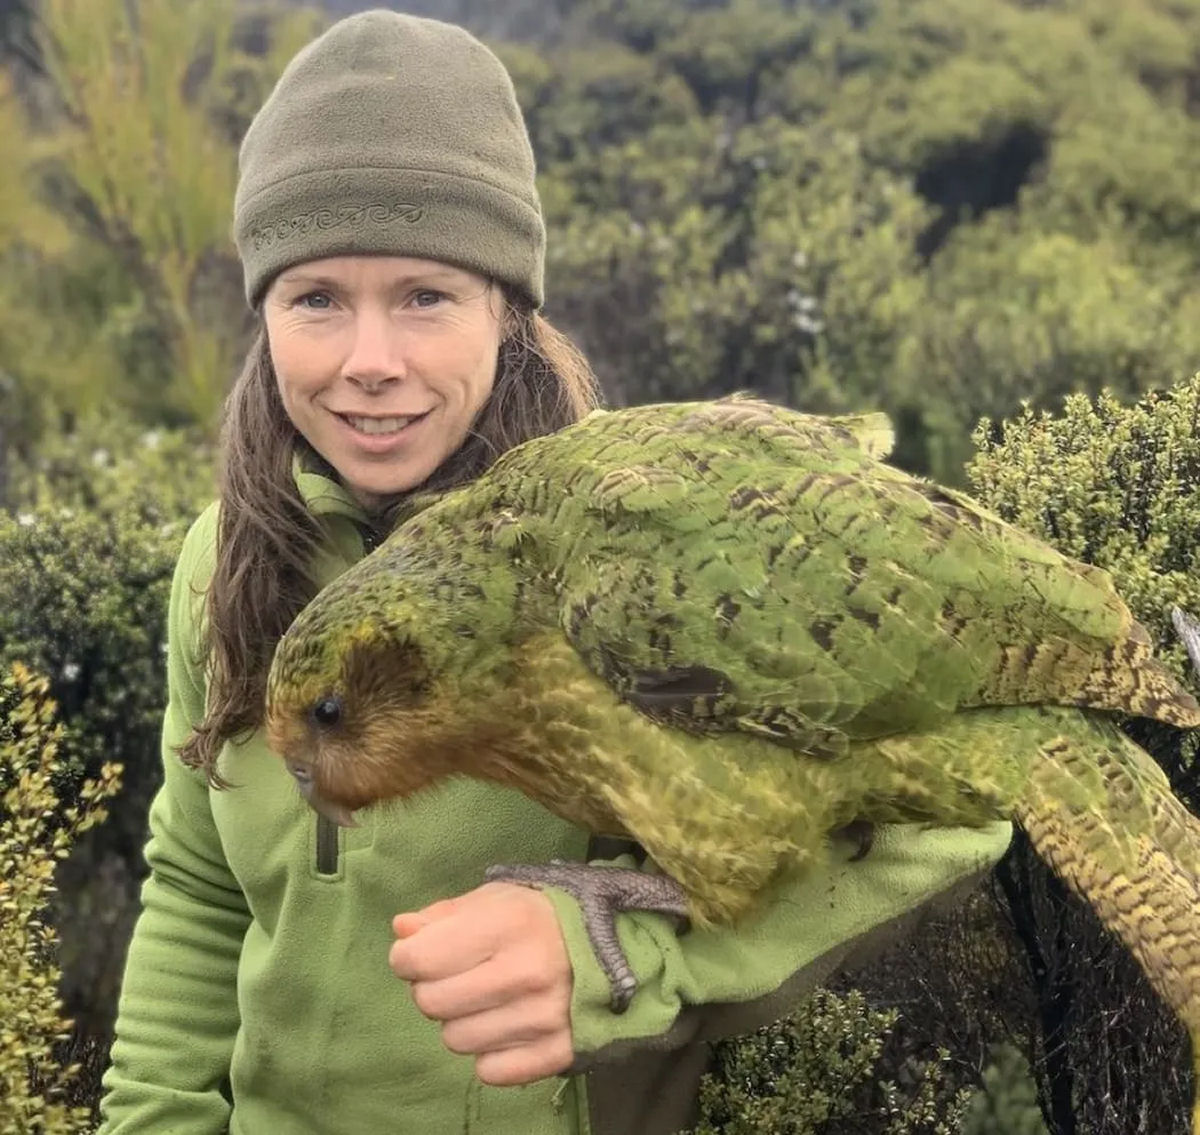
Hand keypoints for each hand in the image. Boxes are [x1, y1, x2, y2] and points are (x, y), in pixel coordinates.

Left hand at [389, 881, 574, 1085]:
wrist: (620, 948)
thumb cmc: (543, 918)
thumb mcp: (496, 900)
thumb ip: (443, 915)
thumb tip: (401, 930)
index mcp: (507, 924)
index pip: (419, 958)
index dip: (408, 957)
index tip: (421, 952)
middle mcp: (524, 972)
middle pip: (431, 1003)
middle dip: (433, 988)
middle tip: (459, 976)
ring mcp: (542, 1017)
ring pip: (456, 1040)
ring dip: (462, 1020)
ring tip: (488, 999)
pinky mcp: (557, 1053)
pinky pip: (489, 1070)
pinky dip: (490, 1052)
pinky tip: (507, 1024)